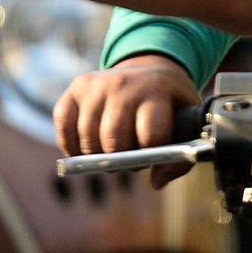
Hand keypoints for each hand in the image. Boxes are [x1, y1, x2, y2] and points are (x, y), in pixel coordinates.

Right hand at [54, 54, 200, 187]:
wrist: (149, 71)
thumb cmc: (169, 105)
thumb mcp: (187, 123)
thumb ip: (180, 158)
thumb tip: (156, 181)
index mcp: (157, 90)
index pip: (150, 133)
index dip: (150, 154)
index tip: (151, 156)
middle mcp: (125, 83)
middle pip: (113, 138)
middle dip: (120, 160)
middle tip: (128, 160)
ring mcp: (98, 83)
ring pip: (87, 137)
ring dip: (97, 156)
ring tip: (112, 152)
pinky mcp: (77, 87)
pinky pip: (64, 125)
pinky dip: (71, 145)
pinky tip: (85, 149)